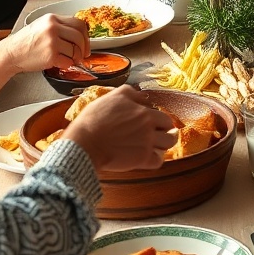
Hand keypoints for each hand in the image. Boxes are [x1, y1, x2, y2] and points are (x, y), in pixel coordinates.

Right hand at [0, 14, 89, 74]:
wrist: (11, 53)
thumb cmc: (26, 42)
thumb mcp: (42, 26)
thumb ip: (60, 27)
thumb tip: (80, 35)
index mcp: (52, 18)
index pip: (78, 24)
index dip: (85, 35)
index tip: (86, 43)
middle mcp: (52, 28)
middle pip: (79, 36)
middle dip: (83, 48)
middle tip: (82, 55)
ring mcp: (52, 41)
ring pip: (75, 50)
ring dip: (75, 58)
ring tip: (68, 59)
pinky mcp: (50, 55)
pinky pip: (68, 61)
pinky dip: (67, 64)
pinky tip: (60, 63)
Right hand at [63, 85, 177, 172]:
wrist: (85, 143)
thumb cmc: (93, 120)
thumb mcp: (111, 97)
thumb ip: (129, 93)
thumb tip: (143, 96)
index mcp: (142, 110)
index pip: (161, 113)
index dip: (157, 119)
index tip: (152, 123)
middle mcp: (148, 124)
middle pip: (168, 127)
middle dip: (165, 130)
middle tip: (157, 133)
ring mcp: (147, 142)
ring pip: (168, 143)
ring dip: (164, 144)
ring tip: (156, 145)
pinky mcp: (143, 158)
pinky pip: (159, 160)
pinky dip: (156, 159)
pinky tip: (149, 157)